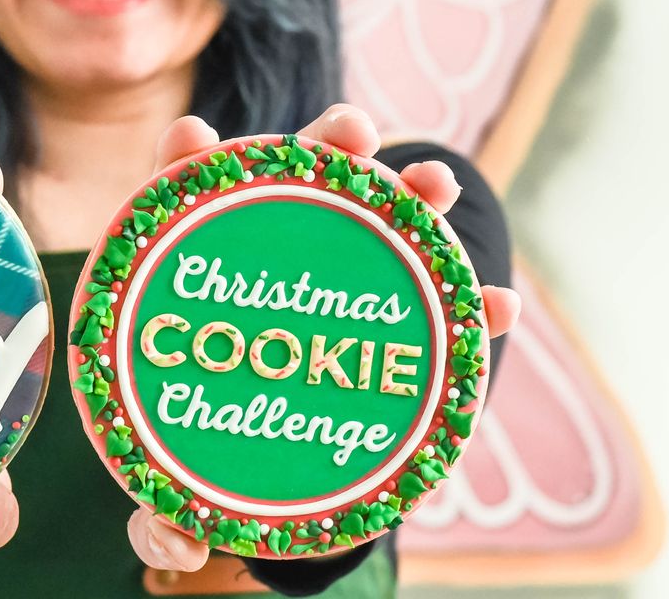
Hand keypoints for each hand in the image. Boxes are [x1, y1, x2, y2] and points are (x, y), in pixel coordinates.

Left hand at [127, 105, 522, 571]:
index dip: (186, 162)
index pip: (182, 202)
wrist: (271, 468)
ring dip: (412, 194)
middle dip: (324, 146)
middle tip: (355, 131)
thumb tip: (171, 537)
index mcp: (199, 280)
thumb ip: (166, 514)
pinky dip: (471, 301)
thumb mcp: (183, 491)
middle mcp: (270, 259)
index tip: (195, 137)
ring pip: (376, 221)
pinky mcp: (391, 315)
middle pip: (293, 183)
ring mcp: (337, 276)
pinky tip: (503, 307)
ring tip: (441, 182)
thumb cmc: (206, 466)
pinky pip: (436, 303)